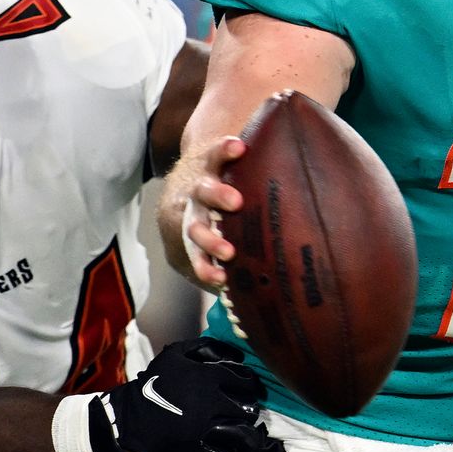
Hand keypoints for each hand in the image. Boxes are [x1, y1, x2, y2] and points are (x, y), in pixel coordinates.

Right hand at [87, 338, 283, 451]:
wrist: (124, 421)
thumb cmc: (152, 385)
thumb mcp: (175, 354)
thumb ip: (207, 347)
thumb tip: (239, 354)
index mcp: (208, 378)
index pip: (246, 381)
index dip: (253, 388)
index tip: (253, 395)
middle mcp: (212, 404)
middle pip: (249, 410)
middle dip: (254, 415)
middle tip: (255, 420)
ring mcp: (206, 432)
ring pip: (246, 437)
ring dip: (261, 443)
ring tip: (271, 448)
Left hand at [159, 136, 246, 289]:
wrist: (189, 173)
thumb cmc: (213, 220)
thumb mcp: (215, 247)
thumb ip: (232, 271)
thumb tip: (263, 305)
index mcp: (194, 238)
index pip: (196, 257)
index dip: (206, 268)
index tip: (221, 280)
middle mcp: (194, 212)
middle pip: (195, 226)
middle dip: (209, 240)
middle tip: (227, 251)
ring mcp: (201, 184)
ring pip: (205, 191)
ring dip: (217, 197)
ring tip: (234, 202)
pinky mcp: (211, 158)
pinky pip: (217, 153)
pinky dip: (225, 150)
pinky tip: (239, 146)